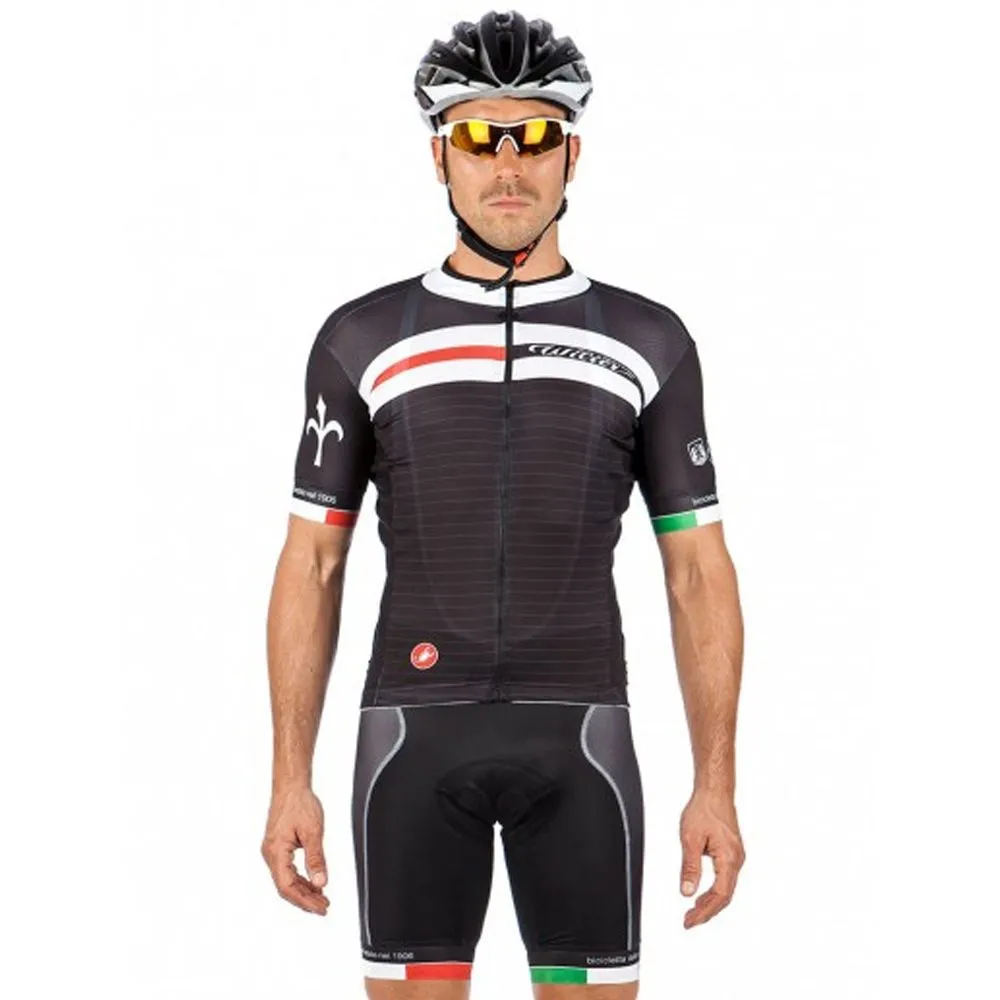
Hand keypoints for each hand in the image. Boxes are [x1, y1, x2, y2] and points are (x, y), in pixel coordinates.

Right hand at [261, 785, 329, 914]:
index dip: (304, 900)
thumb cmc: (299, 803)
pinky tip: (313, 883)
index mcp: (276, 852)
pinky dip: (300, 879)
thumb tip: (321, 882)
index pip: (287, 886)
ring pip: (286, 880)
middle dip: (305, 899)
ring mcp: (273, 851)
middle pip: (286, 887)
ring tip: (321, 898)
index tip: (319, 908)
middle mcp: (270, 854)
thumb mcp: (313, 832)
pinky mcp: (278, 848)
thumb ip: (316, 859)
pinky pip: (287, 870)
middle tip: (323, 907)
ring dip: (303, 890)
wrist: (291, 787)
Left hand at [678, 788, 744, 927]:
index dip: (704, 911)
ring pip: (726, 889)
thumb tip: (687, 891)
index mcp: (729, 858)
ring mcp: (736, 857)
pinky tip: (703, 893)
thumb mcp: (690, 839)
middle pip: (724, 896)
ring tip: (693, 912)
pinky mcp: (732, 853)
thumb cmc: (704, 809)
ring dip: (711, 902)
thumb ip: (689, 867)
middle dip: (707, 911)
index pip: (719, 895)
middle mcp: (737, 860)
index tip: (690, 921)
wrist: (715, 792)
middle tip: (689, 921)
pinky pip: (726, 879)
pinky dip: (714, 891)